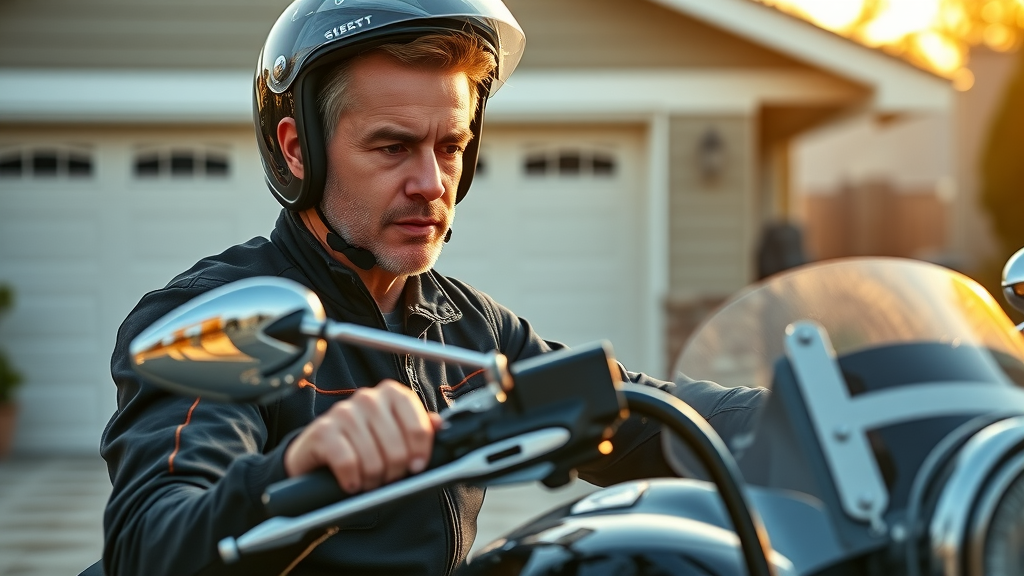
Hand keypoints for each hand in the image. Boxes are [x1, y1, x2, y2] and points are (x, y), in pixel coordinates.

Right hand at [284, 379, 442, 492]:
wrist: (317, 454)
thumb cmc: (362, 445)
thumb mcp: (394, 436)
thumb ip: (418, 429)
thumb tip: (440, 425)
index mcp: (393, 394)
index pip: (420, 427)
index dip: (421, 452)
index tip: (417, 468)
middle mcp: (368, 397)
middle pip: (397, 448)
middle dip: (394, 473)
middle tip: (387, 480)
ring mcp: (343, 411)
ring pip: (373, 459)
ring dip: (372, 480)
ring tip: (367, 482)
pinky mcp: (322, 430)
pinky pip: (348, 463)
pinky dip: (352, 480)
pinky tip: (351, 483)